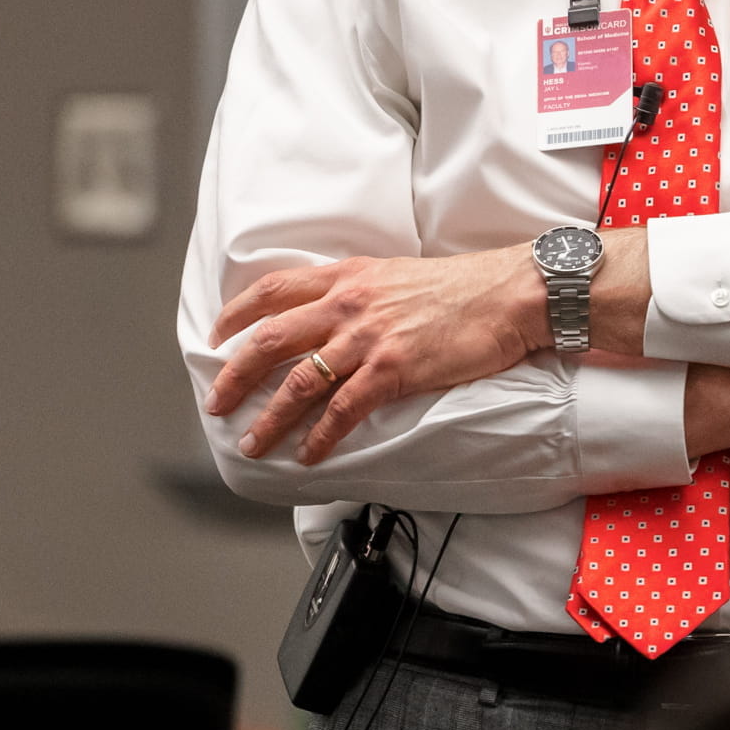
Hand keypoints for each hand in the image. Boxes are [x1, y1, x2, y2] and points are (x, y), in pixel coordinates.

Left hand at [211, 249, 545, 462]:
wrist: (512, 292)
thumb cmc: (466, 287)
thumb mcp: (399, 275)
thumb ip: (362, 293)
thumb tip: (339, 314)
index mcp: (348, 277)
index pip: (272, 290)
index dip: (235, 315)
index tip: (218, 337)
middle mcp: (348, 303)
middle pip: (269, 339)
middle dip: (234, 375)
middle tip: (216, 402)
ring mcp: (369, 337)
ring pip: (299, 381)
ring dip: (269, 417)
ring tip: (254, 442)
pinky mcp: (394, 368)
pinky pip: (344, 409)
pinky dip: (321, 436)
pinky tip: (309, 454)